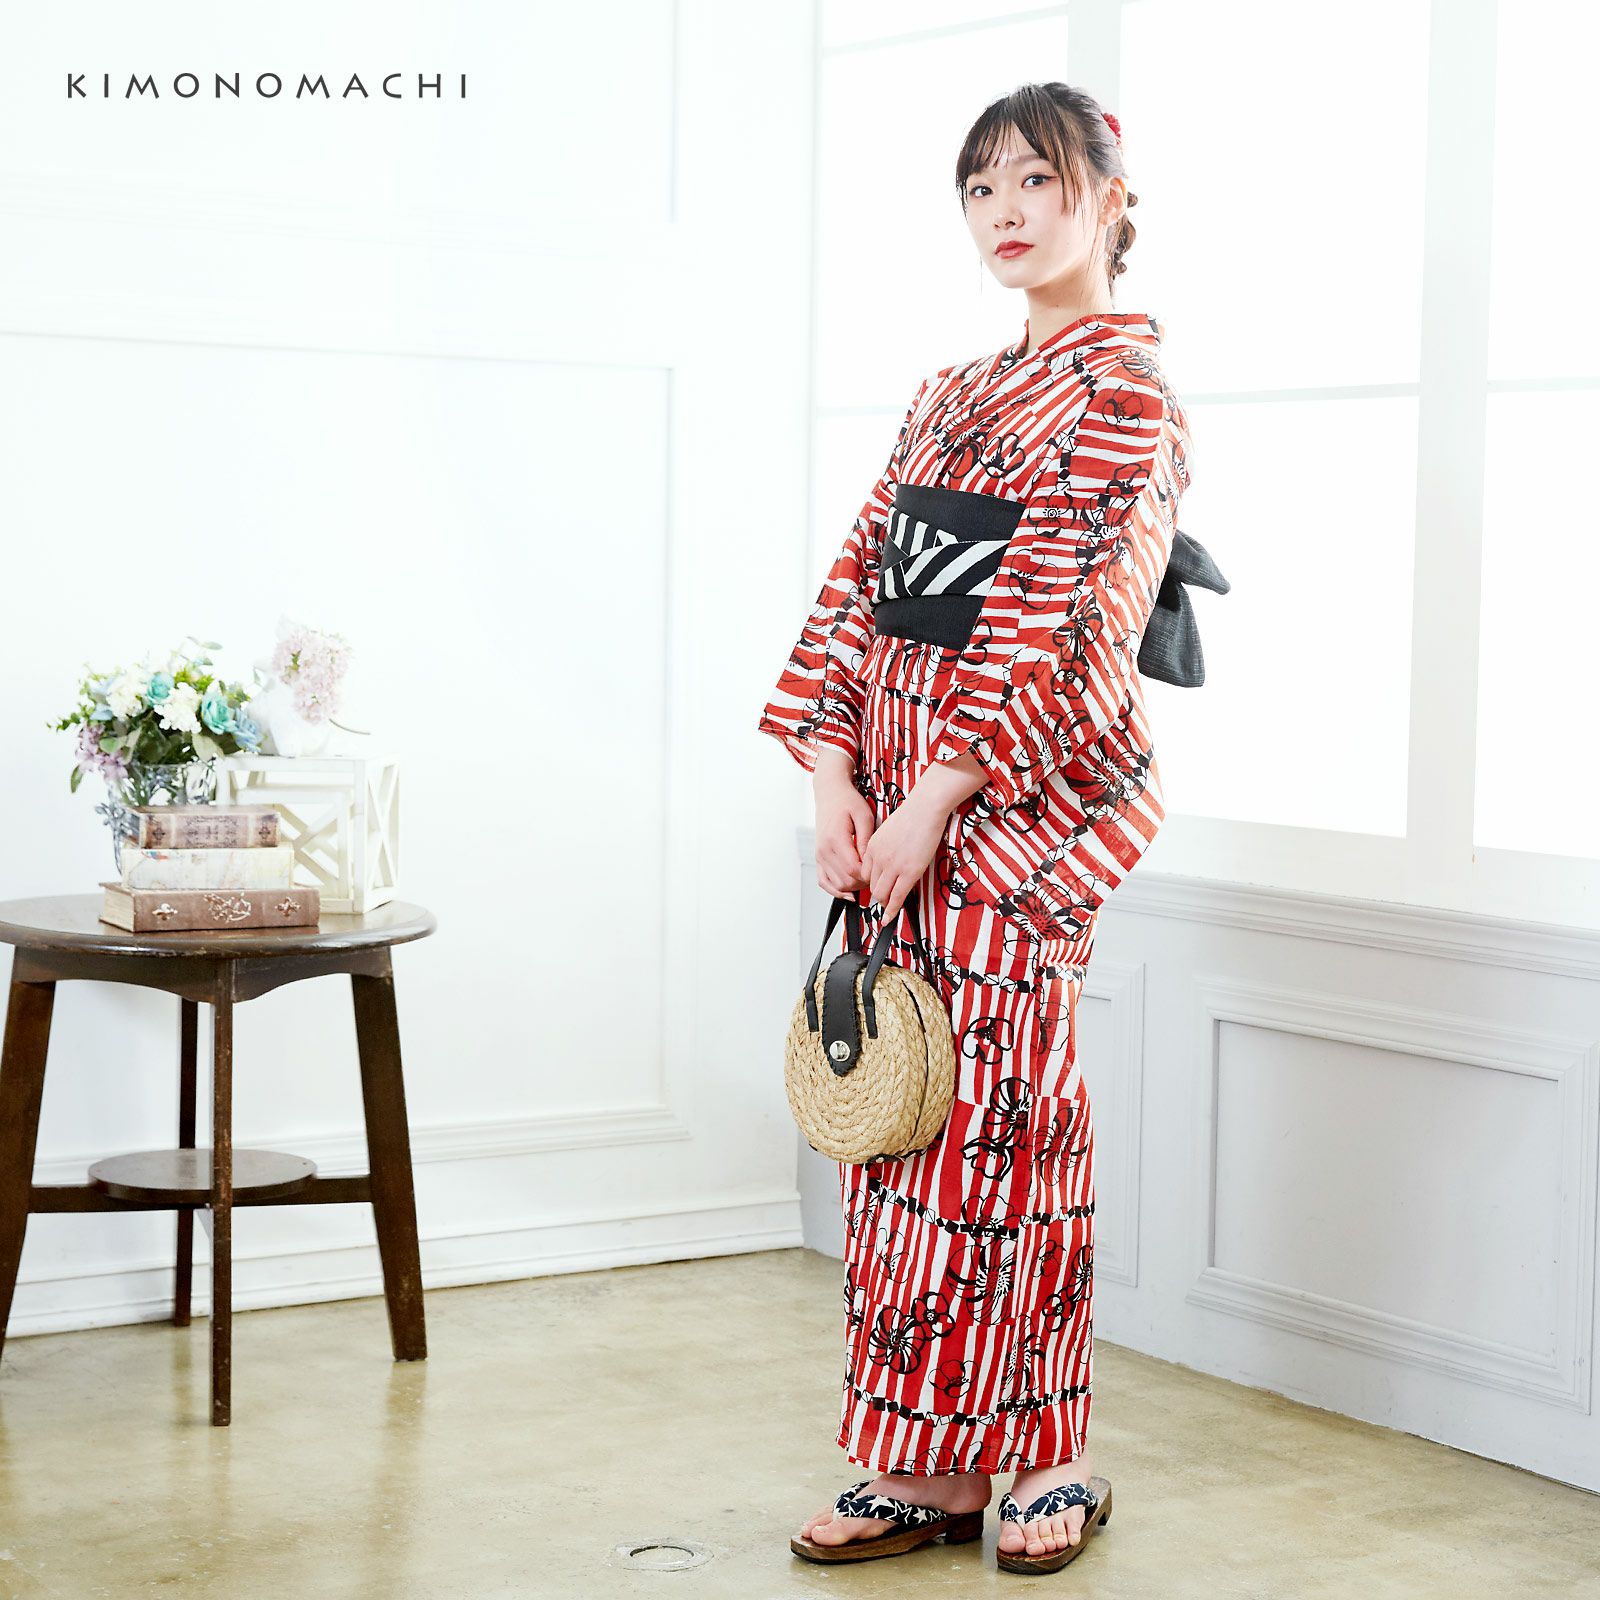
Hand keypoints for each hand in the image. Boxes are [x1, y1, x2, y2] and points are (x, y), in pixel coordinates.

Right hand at [813, 756, 874, 897]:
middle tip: (876, 875)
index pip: (852, 869)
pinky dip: (835, 890)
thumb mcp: (864, 816)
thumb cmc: (847, 802)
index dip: (868, 875)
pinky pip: (824, 881)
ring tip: (865, 880)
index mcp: (835, 839)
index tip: (878, 870)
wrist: (830, 794)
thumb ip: (867, 841)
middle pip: (845, 880)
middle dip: (863, 883)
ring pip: (836, 884)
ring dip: (852, 887)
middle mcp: (824, 850)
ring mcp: (819, 855)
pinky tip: (848, 893)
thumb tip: (870, 862)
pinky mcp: (818, 858)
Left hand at [861, 789, 948, 922]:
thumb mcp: (889, 830)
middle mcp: (878, 858)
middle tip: (884, 901)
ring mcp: (893, 866)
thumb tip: (890, 860)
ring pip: (881, 894)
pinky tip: (889, 918)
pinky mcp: (909, 872)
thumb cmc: (913, 815)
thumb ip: (885, 847)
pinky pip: (897, 897)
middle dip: (877, 895)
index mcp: (872, 847)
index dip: (872, 882)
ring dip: (885, 903)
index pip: (865, 873)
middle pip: (871, 886)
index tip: (878, 887)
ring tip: (889, 908)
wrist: (925, 808)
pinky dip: (892, 910)